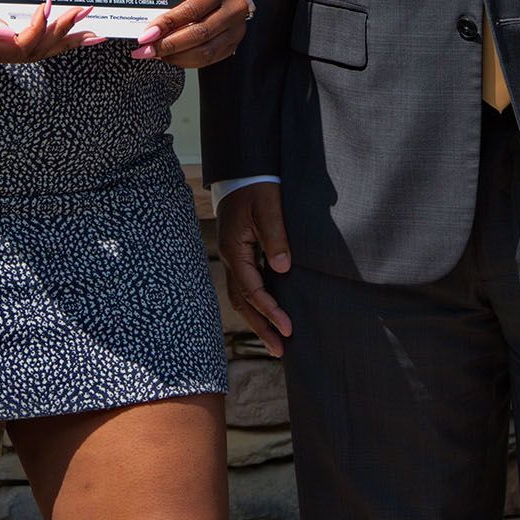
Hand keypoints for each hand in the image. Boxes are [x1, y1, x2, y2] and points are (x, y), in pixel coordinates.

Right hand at [0, 0, 103, 66]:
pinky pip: (27, 47)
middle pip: (35, 51)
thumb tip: (5, 30)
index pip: (20, 45)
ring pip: (35, 52)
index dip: (39, 28)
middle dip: (63, 34)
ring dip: (63, 40)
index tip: (49, 3)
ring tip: (91, 29)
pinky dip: (50, 40)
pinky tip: (66, 33)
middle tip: (88, 13)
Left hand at [129, 0, 247, 67]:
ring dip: (175, 56)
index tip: (147, 34)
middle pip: (198, 34)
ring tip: (154, 54)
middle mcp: (233, 9)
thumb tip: (149, 22)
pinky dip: (186, 60)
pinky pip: (208, 59)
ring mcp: (236, 29)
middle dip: (167, 45)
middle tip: (145, 49)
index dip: (167, 24)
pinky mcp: (233, 43)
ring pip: (204, 51)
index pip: (192, 10)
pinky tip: (170, 57)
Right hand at [218, 182, 292, 356]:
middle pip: (243, 302)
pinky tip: (268, 313)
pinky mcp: (240, 252)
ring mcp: (233, 256)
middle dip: (261, 327)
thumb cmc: (257, 186)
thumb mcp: (268, 209)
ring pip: (242, 296)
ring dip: (257, 319)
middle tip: (280, 350)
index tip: (289, 328)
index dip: (271, 311)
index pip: (253, 290)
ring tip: (275, 341)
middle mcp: (231, 257)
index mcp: (235, 250)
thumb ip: (276, 238)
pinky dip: (256, 303)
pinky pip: (246, 285)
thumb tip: (282, 269)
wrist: (243, 169)